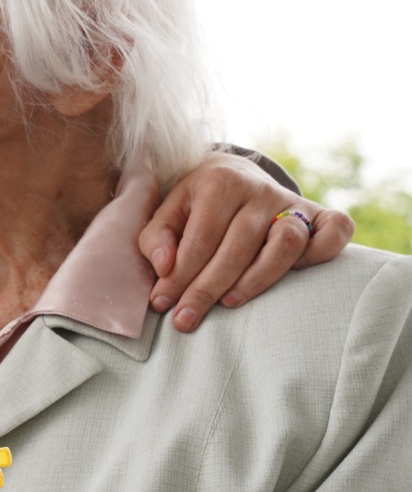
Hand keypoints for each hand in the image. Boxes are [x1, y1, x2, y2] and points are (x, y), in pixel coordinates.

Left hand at [138, 152, 353, 330]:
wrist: (233, 173)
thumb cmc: (195, 204)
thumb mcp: (168, 211)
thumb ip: (156, 237)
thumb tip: (163, 267)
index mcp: (218, 182)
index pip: (200, 239)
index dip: (179, 276)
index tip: (163, 304)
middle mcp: (258, 189)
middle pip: (238, 247)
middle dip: (208, 288)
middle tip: (186, 319)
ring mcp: (292, 201)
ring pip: (285, 244)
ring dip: (258, 279)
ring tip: (229, 302)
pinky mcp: (318, 213)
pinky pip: (335, 232)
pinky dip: (321, 254)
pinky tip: (293, 276)